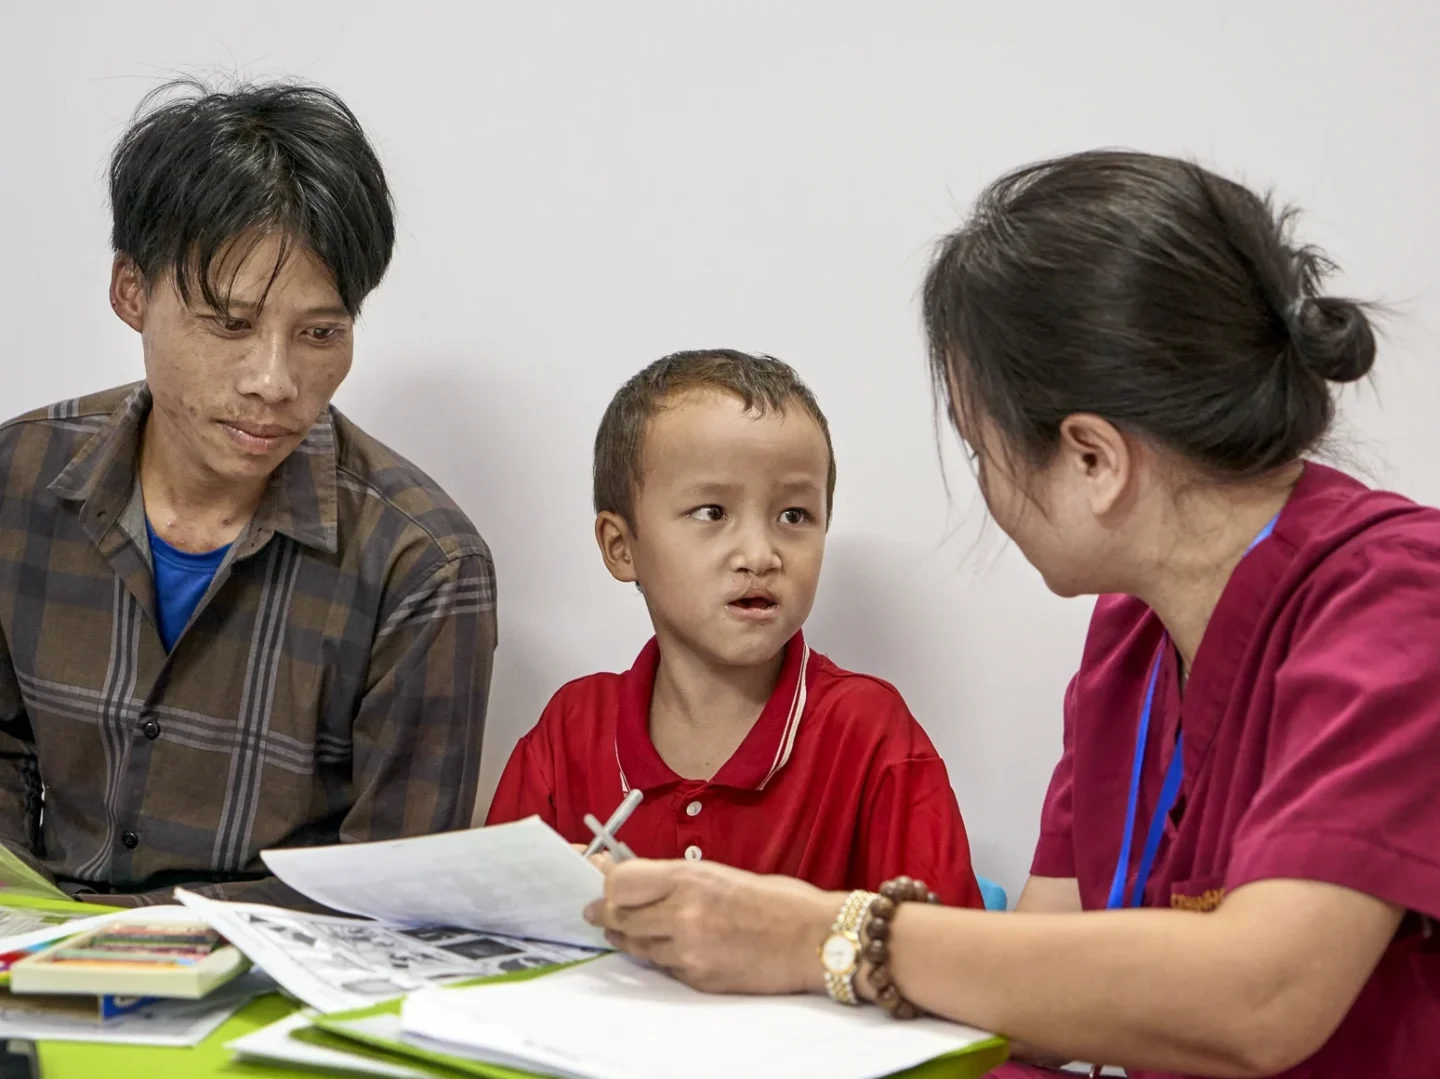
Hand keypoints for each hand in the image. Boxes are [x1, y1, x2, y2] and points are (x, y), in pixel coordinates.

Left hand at [583, 858, 840, 995]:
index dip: (604, 880)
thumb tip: (631, 879)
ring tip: (627, 927)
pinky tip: (671, 945)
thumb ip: (674, 878)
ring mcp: (688, 951)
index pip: (620, 882)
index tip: (598, 877)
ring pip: (636, 945)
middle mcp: (682, 915)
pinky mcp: (698, 979)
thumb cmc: (776, 900)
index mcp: (690, 878)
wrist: (815, 940)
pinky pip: (663, 967)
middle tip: (596, 909)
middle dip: (605, 911)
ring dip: (628, 934)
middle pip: (618, 915)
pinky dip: (661, 956)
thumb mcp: (720, 873)